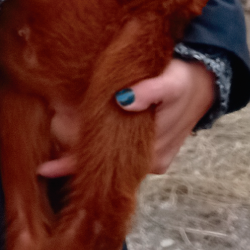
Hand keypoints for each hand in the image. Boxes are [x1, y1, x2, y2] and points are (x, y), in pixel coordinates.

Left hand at [37, 58, 216, 176]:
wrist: (206, 83)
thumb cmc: (184, 81)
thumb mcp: (171, 81)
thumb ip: (151, 91)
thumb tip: (125, 100)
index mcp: (151, 153)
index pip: (104, 165)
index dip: (73, 164)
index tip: (45, 168)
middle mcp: (149, 165)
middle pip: (105, 168)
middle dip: (75, 161)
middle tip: (43, 161)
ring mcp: (150, 163)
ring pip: (112, 164)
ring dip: (88, 155)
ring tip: (54, 152)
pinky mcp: (153, 158)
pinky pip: (122, 159)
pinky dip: (103, 150)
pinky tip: (83, 142)